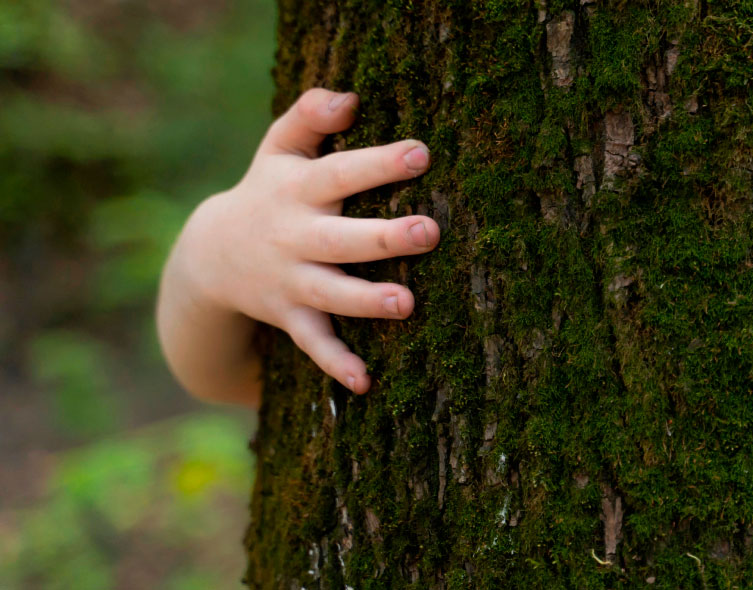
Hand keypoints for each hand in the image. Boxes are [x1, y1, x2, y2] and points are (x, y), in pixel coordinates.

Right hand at [159, 89, 438, 402]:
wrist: (209, 256)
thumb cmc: (269, 190)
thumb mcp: (278, 149)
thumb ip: (308, 117)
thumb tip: (349, 98)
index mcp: (298, 191)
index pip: (341, 173)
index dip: (379, 163)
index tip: (421, 152)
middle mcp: (296, 238)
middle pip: (342, 238)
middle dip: (384, 237)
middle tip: (430, 231)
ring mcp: (292, 281)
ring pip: (332, 294)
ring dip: (367, 300)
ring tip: (407, 303)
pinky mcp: (291, 317)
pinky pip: (314, 344)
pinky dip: (336, 363)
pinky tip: (365, 382)